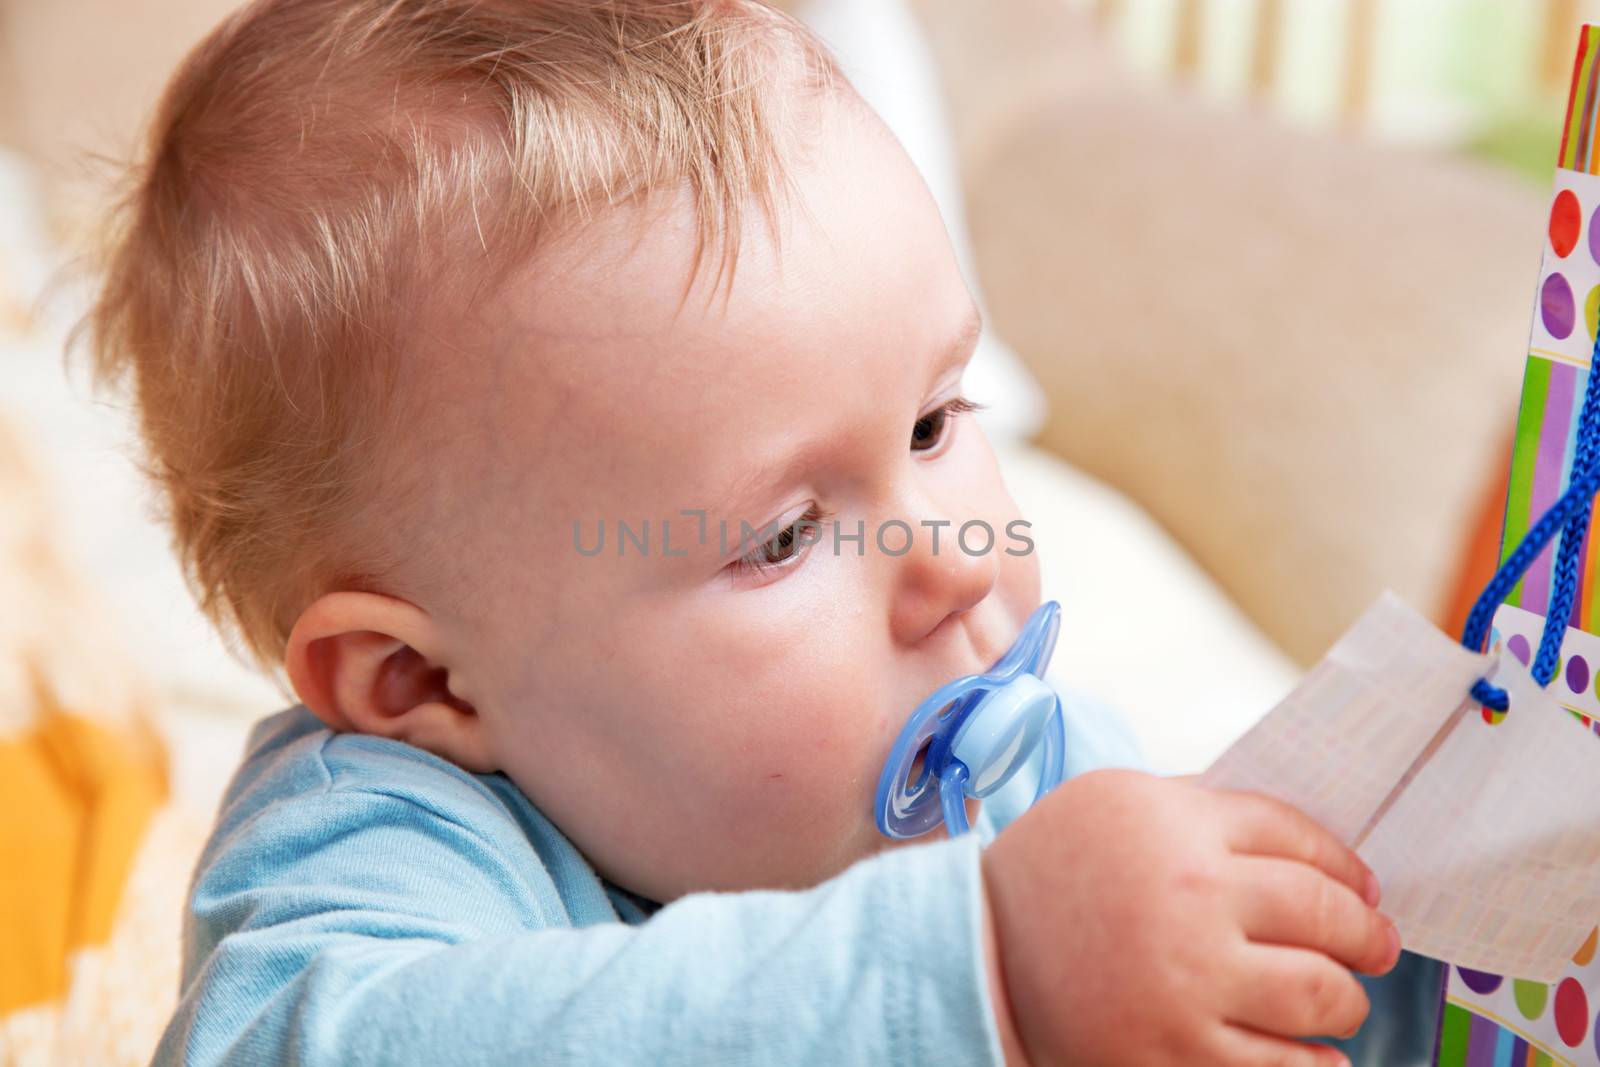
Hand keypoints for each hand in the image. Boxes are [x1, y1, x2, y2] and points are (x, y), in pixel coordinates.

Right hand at [980, 769, 1398, 1066]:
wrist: (973, 948)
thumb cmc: (1051, 870)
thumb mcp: (1118, 804)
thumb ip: (1205, 812)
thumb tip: (1312, 851)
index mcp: (1174, 826)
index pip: (1301, 841)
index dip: (1348, 868)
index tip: (1364, 889)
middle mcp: (1188, 899)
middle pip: (1324, 914)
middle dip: (1366, 935)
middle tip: (1377, 945)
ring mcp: (1183, 985)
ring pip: (1318, 996)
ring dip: (1345, 1000)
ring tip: (1341, 1001)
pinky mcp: (1170, 1057)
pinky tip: (1318, 1059)